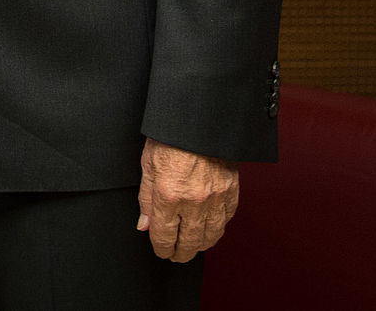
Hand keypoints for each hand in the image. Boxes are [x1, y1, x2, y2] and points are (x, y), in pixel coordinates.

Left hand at [135, 138, 238, 261]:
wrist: (199, 120)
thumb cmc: (171, 137)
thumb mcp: (148, 165)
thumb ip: (146, 199)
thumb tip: (145, 225)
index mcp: (169, 195)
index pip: (164, 236)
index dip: (161, 249)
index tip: (161, 251)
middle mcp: (193, 201)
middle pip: (189, 242)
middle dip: (181, 254)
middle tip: (176, 256)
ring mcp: (215, 198)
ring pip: (210, 236)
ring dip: (200, 245)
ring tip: (193, 247)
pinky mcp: (230, 191)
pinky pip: (226, 219)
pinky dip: (218, 228)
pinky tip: (211, 229)